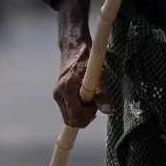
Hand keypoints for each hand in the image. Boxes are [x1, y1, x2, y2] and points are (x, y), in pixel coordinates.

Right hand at [52, 0, 96, 128]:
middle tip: (96, 104)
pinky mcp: (59, 93)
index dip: (87, 116)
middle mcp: (58, 94)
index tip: (96, 106)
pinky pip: (68, 108)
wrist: (74, 46)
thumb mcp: (99, 75)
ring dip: (81, 113)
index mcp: (67, 90)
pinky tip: (86, 99)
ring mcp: (57, 94)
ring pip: (68, 115)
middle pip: (69, 119)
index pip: (73, 117)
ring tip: (92, 100)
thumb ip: (102, 94)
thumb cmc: (88, 59)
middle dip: (84, 117)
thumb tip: (108, 111)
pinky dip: (77, 108)